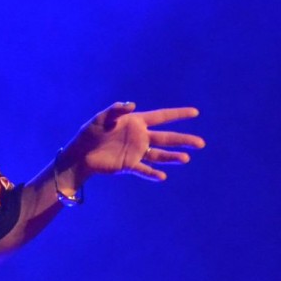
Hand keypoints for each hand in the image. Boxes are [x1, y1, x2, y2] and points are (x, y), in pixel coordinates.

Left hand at [69, 101, 204, 181]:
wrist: (80, 154)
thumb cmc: (90, 133)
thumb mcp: (100, 119)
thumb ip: (116, 110)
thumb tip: (132, 103)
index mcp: (136, 122)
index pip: (161, 117)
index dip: (178, 114)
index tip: (195, 112)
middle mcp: (140, 137)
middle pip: (166, 138)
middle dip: (183, 140)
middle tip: (200, 143)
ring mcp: (136, 152)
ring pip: (159, 155)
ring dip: (172, 157)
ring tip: (185, 159)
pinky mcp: (129, 165)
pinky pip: (144, 170)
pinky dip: (152, 173)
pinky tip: (162, 176)